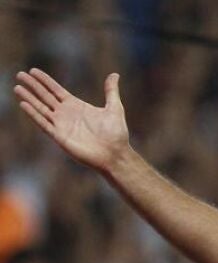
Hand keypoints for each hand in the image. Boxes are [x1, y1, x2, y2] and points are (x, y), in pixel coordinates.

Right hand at [13, 69, 129, 171]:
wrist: (115, 154)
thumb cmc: (116, 134)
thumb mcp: (114, 107)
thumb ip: (111, 91)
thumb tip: (115, 74)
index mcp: (76, 106)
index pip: (56, 90)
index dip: (45, 81)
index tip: (33, 71)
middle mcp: (66, 114)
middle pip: (45, 97)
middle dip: (33, 86)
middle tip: (20, 74)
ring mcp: (62, 125)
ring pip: (41, 109)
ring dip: (29, 98)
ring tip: (17, 88)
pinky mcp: (60, 136)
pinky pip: (44, 123)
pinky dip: (34, 114)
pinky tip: (24, 104)